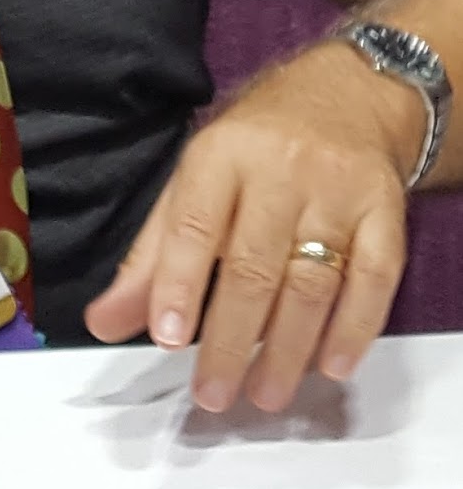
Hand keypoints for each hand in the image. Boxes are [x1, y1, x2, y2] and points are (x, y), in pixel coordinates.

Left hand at [84, 41, 418, 415]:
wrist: (347, 94)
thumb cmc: (257, 145)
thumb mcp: (193, 180)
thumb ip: (151, 256)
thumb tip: (103, 322)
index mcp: (221, 155)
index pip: (194, 224)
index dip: (178, 283)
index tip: (167, 337)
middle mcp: (280, 169)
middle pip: (252, 266)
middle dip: (230, 338)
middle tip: (213, 393)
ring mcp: (336, 190)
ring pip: (310, 281)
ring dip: (286, 348)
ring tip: (264, 393)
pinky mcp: (384, 211)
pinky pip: (372, 279)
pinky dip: (352, 328)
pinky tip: (329, 365)